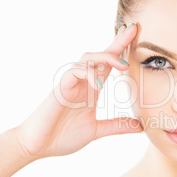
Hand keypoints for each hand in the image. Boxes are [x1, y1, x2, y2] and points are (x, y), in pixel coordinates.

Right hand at [16, 24, 142, 159]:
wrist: (36, 146)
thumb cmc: (62, 136)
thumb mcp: (96, 130)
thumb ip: (117, 126)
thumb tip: (140, 127)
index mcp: (92, 89)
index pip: (109, 65)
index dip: (121, 50)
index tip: (136, 36)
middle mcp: (82, 82)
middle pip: (101, 55)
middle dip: (117, 42)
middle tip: (134, 29)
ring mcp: (70, 83)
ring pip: (88, 59)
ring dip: (106, 57)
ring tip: (123, 64)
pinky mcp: (60, 88)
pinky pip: (75, 72)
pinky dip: (88, 74)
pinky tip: (98, 84)